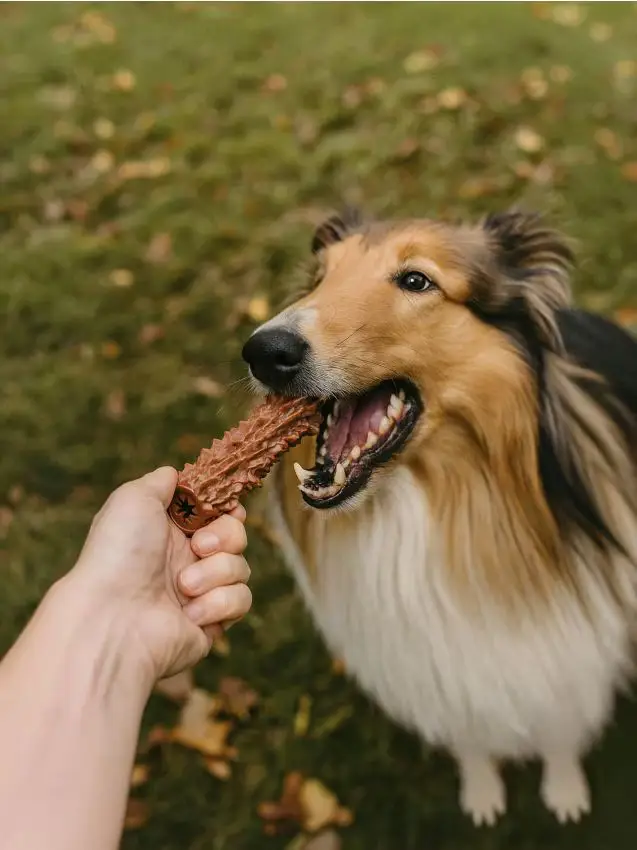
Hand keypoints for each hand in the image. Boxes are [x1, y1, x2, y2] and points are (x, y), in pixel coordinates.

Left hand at [63, 467, 251, 684]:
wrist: (113, 617)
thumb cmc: (118, 554)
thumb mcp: (133, 499)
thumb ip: (160, 481)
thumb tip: (175, 474)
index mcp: (170, 532)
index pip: (215, 512)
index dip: (227, 508)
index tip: (228, 508)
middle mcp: (185, 560)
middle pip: (236, 535)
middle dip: (226, 536)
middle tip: (199, 546)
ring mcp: (199, 592)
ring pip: (241, 568)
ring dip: (216, 572)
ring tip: (183, 586)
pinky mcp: (210, 622)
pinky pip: (240, 601)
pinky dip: (218, 603)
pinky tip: (189, 612)